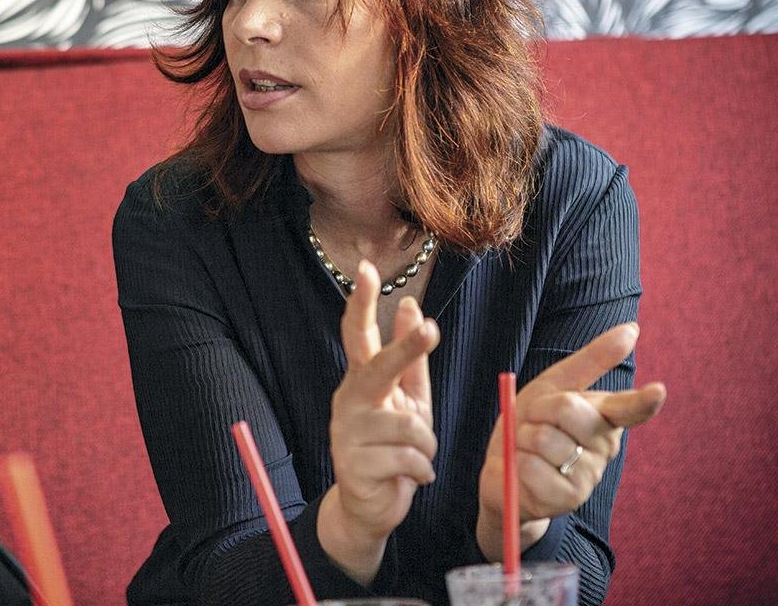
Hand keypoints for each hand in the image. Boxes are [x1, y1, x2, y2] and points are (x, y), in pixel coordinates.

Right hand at [319, 261, 439, 580]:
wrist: (371, 506)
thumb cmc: (393, 447)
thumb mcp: (409, 400)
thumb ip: (411, 357)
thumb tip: (411, 306)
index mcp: (362, 381)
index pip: (359, 334)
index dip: (362, 302)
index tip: (366, 270)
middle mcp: (349, 401)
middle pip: (378, 368)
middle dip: (406, 350)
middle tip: (430, 329)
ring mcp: (347, 433)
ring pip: (408, 426)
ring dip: (426, 445)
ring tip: (416, 458)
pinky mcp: (355, 465)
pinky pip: (409, 459)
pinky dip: (421, 471)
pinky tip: (411, 477)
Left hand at [476, 323, 667, 558]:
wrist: (504, 470)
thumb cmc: (533, 423)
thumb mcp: (554, 386)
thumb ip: (591, 360)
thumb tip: (633, 329)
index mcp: (605, 418)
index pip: (629, 409)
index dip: (643, 400)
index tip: (658, 391)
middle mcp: (604, 447)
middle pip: (569, 410)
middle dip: (539, 409)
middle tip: (533, 422)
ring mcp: (588, 476)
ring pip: (546, 438)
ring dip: (524, 438)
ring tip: (528, 448)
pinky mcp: (567, 499)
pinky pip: (532, 466)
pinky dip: (517, 463)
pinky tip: (523, 470)